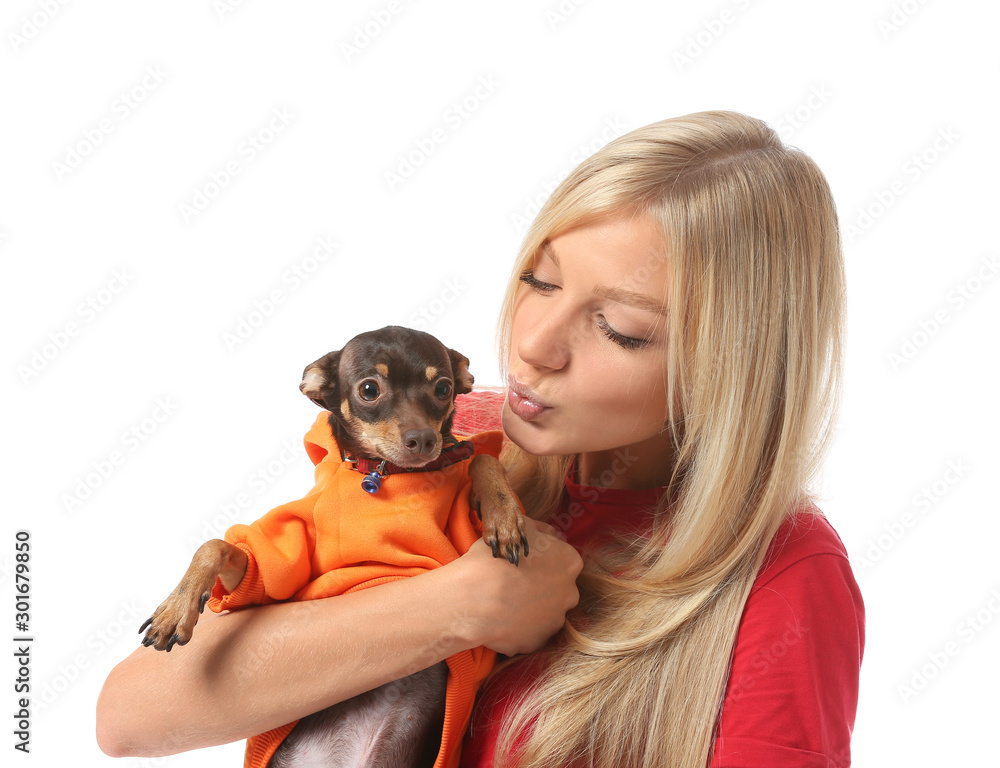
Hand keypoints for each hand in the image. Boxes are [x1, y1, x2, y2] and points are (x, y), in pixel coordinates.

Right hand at [452, 517, 582, 655]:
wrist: (474, 598)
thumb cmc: (496, 558)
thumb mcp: (520, 527)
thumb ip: (542, 531)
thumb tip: (550, 535)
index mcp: (569, 563)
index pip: (563, 560)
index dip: (543, 561)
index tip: (526, 563)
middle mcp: (569, 593)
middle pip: (558, 589)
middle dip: (542, 587)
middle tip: (515, 584)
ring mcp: (555, 621)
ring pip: (545, 613)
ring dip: (531, 609)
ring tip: (504, 604)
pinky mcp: (537, 642)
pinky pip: (529, 633)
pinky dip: (518, 628)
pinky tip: (500, 620)